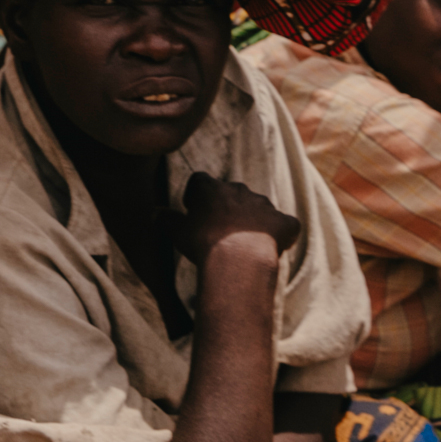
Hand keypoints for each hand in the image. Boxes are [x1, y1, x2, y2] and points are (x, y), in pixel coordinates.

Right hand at [173, 171, 297, 271]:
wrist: (237, 259)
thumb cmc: (203, 243)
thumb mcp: (176, 231)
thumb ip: (165, 219)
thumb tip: (154, 213)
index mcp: (209, 187)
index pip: (199, 182)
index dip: (197, 197)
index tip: (195, 214)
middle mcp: (238, 189)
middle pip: (232, 193)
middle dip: (228, 209)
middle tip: (221, 233)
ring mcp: (264, 204)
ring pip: (259, 207)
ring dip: (254, 221)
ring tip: (246, 244)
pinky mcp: (284, 222)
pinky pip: (286, 225)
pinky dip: (282, 233)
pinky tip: (275, 248)